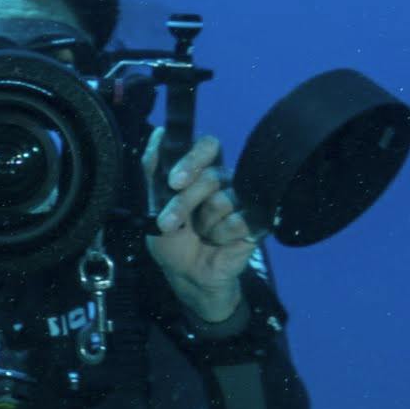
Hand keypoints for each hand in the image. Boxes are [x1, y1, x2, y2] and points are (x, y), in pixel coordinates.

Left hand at [150, 135, 259, 325]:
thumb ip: (153, 169)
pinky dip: (221, 236)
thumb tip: (159, 133)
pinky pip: (240, 221)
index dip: (193, 159)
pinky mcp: (257, 222)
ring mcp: (242, 200)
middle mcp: (224, 181)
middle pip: (210, 176)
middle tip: (168, 224)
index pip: (207, 146)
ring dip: (203, 225)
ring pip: (222, 201)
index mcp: (201, 170)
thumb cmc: (172, 239)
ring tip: (201, 235)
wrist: (187, 274)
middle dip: (183, 204)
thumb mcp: (153, 205)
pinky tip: (218, 242)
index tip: (174, 181)